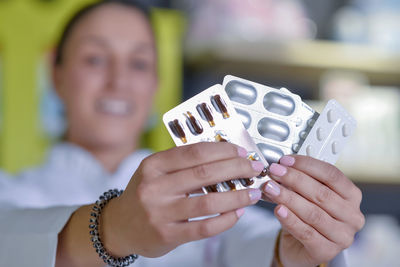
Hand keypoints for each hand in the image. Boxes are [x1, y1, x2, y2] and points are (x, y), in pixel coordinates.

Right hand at [102, 142, 262, 257]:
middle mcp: (155, 187)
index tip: (242, 151)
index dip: (223, 150)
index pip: (195, 152)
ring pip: (208, 201)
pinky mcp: (168, 234)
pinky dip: (226, 220)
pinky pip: (204, 227)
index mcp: (153, 165)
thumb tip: (225, 156)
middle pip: (205, 173)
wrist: (119, 225)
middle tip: (254, 168)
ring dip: (237, 196)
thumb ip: (183, 164)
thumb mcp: (155, 172)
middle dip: (236, 168)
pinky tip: (238, 213)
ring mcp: (160, 212)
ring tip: (253, 192)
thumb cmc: (145, 194)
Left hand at [261, 155, 364, 266]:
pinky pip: (306, 232)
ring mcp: (342, 236)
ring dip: (288, 198)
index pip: (332, 175)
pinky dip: (290, 219)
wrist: (300, 248)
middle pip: (322, 193)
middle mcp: (351, 216)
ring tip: (271, 188)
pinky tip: (278, 210)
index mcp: (351, 196)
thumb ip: (300, 182)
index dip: (307, 165)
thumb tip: (283, 167)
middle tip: (275, 172)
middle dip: (294, 179)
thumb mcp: (307, 195)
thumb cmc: (306, 217)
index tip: (286, 161)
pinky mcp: (327, 251)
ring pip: (313, 213)